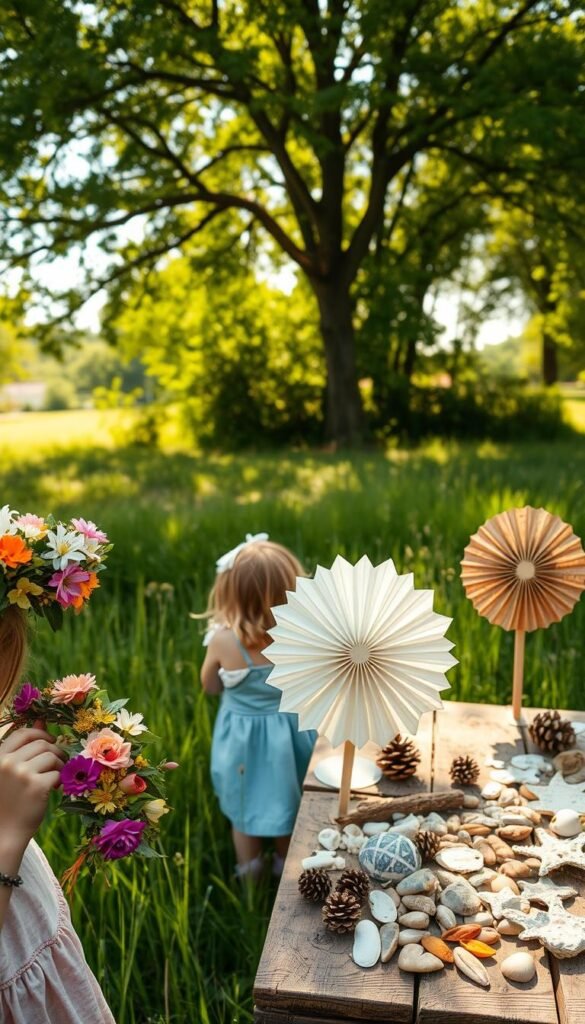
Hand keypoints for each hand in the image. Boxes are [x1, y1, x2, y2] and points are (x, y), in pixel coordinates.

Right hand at [0, 724, 65, 852]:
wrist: (2, 834)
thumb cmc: (6, 802)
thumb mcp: (8, 771)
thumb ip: (22, 747)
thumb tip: (42, 719)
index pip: (24, 733)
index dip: (40, 734)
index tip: (49, 741)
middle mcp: (8, 762)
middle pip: (41, 744)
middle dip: (54, 751)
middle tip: (57, 762)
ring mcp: (22, 774)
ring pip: (51, 756)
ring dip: (58, 765)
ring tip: (54, 777)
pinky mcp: (37, 786)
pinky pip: (57, 773)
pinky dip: (59, 780)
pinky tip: (53, 788)